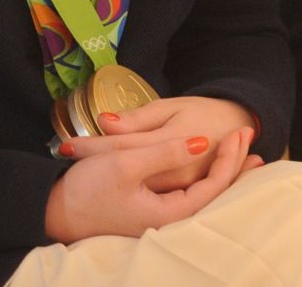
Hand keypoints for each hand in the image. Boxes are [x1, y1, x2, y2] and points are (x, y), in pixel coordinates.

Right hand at [45, 128, 256, 242]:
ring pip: (200, 196)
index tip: (241, 133)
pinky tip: (208, 167)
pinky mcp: (146, 212)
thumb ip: (165, 153)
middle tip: (256, 146)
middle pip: (212, 196)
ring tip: (245, 157)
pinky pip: (185, 197)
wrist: (50, 211)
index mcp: (166, 212)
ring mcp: (156, 219)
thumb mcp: (125, 163)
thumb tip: (203, 142)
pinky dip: (203, 181)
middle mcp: (165, 221)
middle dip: (235, 170)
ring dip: (222, 175)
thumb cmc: (85, 188)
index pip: (212, 189)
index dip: (231, 161)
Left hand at [58, 96, 256, 190]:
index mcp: (167, 143)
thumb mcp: (172, 107)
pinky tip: (106, 178)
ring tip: (77, 165)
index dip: (92, 145)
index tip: (66, 143)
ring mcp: (176, 186)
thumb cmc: (204, 112)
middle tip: (64, 152)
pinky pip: (145, 189)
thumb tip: (106, 124)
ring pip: (131, 181)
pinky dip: (126, 181)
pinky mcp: (179, 194)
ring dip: (104, 172)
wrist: (237, 127)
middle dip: (93, 160)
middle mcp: (170, 171)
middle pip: (122, 166)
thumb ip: (139, 120)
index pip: (120, 146)